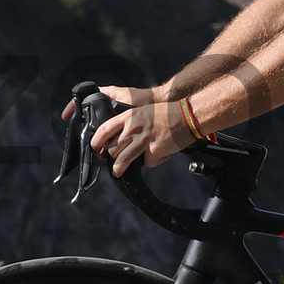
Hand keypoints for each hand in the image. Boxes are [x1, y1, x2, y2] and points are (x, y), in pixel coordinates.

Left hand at [67, 85, 190, 176]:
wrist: (189, 115)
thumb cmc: (167, 114)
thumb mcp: (143, 112)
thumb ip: (130, 124)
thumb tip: (120, 141)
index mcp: (129, 116)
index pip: (104, 129)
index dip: (96, 141)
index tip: (94, 147)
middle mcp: (134, 127)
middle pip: (113, 148)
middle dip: (111, 156)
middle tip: (113, 159)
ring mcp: (143, 140)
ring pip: (123, 159)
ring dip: (118, 168)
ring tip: (117, 171)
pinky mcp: (153, 151)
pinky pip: (146, 162)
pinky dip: (150, 161)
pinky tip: (158, 154)